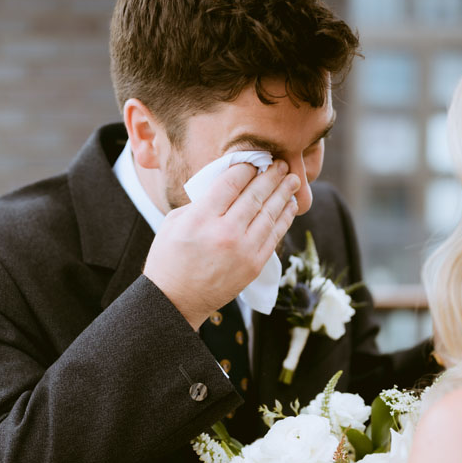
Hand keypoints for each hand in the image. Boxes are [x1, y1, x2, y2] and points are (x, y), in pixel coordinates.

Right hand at [144, 160, 300, 328]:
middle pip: (254, 195)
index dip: (246, 168)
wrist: (176, 301)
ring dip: (283, 194)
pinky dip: (284, 218)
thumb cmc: (169, 259)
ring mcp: (243, 250)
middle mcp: (225, 232)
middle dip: (270, 176)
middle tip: (280, 164)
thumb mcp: (173, 223)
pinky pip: (274, 236)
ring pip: (269, 214)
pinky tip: (289, 206)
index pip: (231, 183)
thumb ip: (200, 203)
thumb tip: (227, 185)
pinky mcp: (254, 265)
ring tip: (292, 180)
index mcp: (201, 218)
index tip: (254, 161)